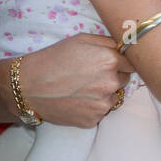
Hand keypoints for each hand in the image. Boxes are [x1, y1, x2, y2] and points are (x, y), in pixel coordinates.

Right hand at [0, 33, 135, 127]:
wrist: (28, 86)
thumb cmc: (53, 59)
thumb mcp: (81, 40)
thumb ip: (108, 42)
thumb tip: (127, 46)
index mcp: (110, 60)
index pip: (133, 63)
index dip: (122, 63)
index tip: (113, 63)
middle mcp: (111, 83)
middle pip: (124, 81)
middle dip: (113, 77)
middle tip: (90, 75)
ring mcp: (102, 104)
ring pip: (114, 98)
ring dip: (104, 94)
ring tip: (81, 88)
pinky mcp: (93, 120)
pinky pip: (101, 112)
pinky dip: (92, 107)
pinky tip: (76, 100)